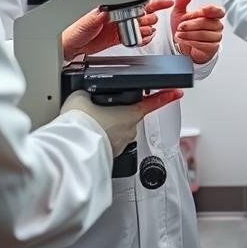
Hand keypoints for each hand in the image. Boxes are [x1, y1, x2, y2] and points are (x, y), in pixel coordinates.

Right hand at [61, 88, 183, 155]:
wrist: (70, 150)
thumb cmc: (80, 124)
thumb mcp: (81, 97)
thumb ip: (87, 93)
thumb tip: (84, 94)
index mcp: (130, 114)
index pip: (153, 103)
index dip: (166, 96)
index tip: (177, 92)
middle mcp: (129, 130)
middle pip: (129, 116)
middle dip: (116, 113)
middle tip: (97, 112)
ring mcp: (121, 144)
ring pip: (117, 131)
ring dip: (106, 127)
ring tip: (88, 125)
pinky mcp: (111, 155)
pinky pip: (108, 143)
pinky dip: (100, 139)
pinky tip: (87, 136)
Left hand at [62, 2, 170, 61]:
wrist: (66, 47)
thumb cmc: (71, 30)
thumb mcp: (86, 21)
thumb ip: (101, 15)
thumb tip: (113, 9)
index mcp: (111, 5)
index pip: (136, 0)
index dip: (153, 2)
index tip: (166, 2)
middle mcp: (116, 14)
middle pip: (143, 12)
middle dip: (150, 18)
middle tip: (148, 22)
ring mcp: (118, 26)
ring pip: (142, 25)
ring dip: (148, 29)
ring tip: (146, 32)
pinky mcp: (117, 37)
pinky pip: (136, 36)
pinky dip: (143, 38)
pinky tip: (144, 38)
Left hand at [169, 0, 224, 64]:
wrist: (181, 46)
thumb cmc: (183, 29)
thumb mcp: (179, 12)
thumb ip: (183, 0)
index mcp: (212, 15)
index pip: (218, 11)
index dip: (207, 11)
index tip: (196, 12)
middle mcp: (217, 25)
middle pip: (206, 22)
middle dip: (190, 24)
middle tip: (180, 26)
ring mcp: (216, 37)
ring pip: (204, 34)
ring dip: (188, 34)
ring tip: (180, 34)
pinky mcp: (213, 48)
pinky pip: (203, 44)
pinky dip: (191, 42)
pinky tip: (184, 40)